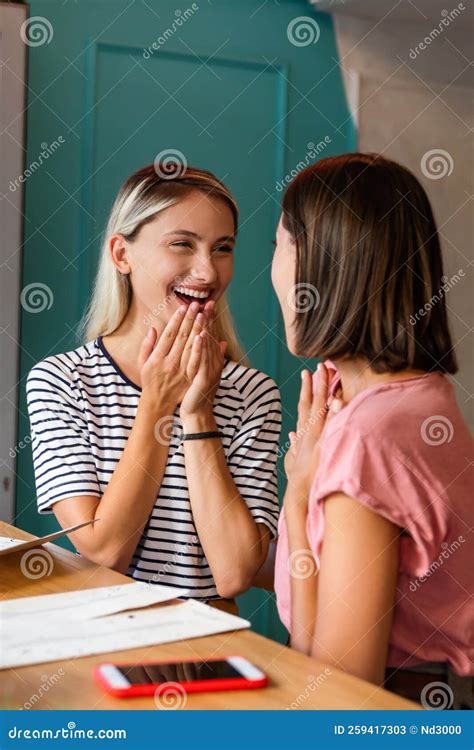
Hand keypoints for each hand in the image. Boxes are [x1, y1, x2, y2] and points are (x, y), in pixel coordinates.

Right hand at [138, 302, 203, 413]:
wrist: (158, 403)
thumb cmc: (149, 380)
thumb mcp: (142, 363)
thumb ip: (147, 346)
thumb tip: (152, 328)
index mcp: (157, 357)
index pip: (169, 334)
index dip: (176, 320)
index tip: (183, 307)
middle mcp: (169, 362)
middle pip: (182, 337)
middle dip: (189, 319)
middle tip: (196, 305)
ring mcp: (180, 370)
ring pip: (191, 346)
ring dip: (198, 328)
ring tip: (203, 314)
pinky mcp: (189, 376)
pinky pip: (197, 360)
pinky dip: (201, 347)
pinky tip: (206, 335)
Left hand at [179, 301, 226, 418]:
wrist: (197, 413)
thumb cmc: (198, 392)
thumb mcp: (206, 371)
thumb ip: (214, 356)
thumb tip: (224, 342)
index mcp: (212, 360)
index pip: (211, 335)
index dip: (210, 320)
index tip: (208, 304)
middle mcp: (213, 363)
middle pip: (210, 337)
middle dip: (208, 319)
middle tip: (207, 302)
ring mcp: (209, 370)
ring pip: (206, 346)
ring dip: (204, 329)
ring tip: (202, 313)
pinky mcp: (204, 378)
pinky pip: (201, 360)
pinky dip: (201, 347)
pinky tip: (200, 335)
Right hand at [284, 364, 343, 507]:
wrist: (299, 493)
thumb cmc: (299, 478)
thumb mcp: (292, 459)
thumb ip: (293, 445)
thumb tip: (291, 434)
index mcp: (302, 432)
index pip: (304, 405)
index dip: (306, 388)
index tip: (308, 372)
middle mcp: (308, 432)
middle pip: (312, 402)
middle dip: (316, 383)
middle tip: (320, 364)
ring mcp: (316, 438)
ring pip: (320, 410)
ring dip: (324, 393)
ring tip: (327, 376)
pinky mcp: (324, 447)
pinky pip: (331, 428)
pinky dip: (334, 415)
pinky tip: (339, 403)